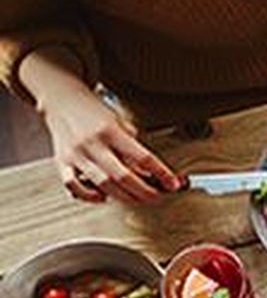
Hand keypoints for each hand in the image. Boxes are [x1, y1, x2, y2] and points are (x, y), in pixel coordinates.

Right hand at [39, 79, 180, 203]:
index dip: (161, 174)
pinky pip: (74, 187)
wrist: (62, 98)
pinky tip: (103, 196)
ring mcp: (76, 154)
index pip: (143, 157)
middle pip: (123, 177)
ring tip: (137, 199)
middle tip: (156, 196)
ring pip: (103, 185)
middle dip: (145, 192)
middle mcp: (93, 144)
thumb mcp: (121, 123)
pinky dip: (90, 196)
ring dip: (124, 197)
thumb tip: (150, 174)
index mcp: (111, 131)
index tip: (173, 184)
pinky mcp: (62, 162)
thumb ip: (132, 147)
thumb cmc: (94, 111)